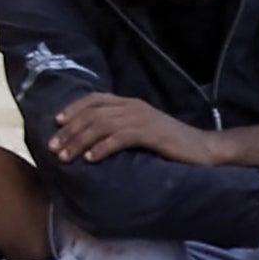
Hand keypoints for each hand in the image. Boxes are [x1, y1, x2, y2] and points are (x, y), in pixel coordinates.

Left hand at [42, 90, 215, 166]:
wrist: (204, 149)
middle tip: (54, 148)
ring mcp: (143, 119)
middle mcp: (134, 107)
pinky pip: (120, 138)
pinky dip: (102, 148)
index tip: (56, 123)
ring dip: (79, 141)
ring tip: (66, 157)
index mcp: (131, 104)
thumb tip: (96, 140)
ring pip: (101, 125)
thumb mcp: (144, 132)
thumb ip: (123, 129)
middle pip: (92, 114)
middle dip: (70, 131)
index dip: (73, 109)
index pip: (95, 99)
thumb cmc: (173, 146)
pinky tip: (91, 160)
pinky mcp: (152, 133)